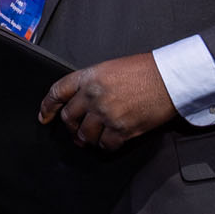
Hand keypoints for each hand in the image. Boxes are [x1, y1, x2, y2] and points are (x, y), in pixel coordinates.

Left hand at [40, 52, 175, 148]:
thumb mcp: (112, 67)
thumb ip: (93, 83)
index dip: (48, 106)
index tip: (44, 116)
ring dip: (86, 139)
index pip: (58, 92)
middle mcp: (93, 96)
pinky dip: (105, 146)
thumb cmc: (147, 70)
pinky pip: (105, 145)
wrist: (170, 78)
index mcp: (89, 77)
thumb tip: (84, 100)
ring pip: (85, 135)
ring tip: (90, 139)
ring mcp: (106, 114)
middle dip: (70, 126)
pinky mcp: (121, 129)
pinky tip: (109, 142)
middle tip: (74, 131)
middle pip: (69, 117)